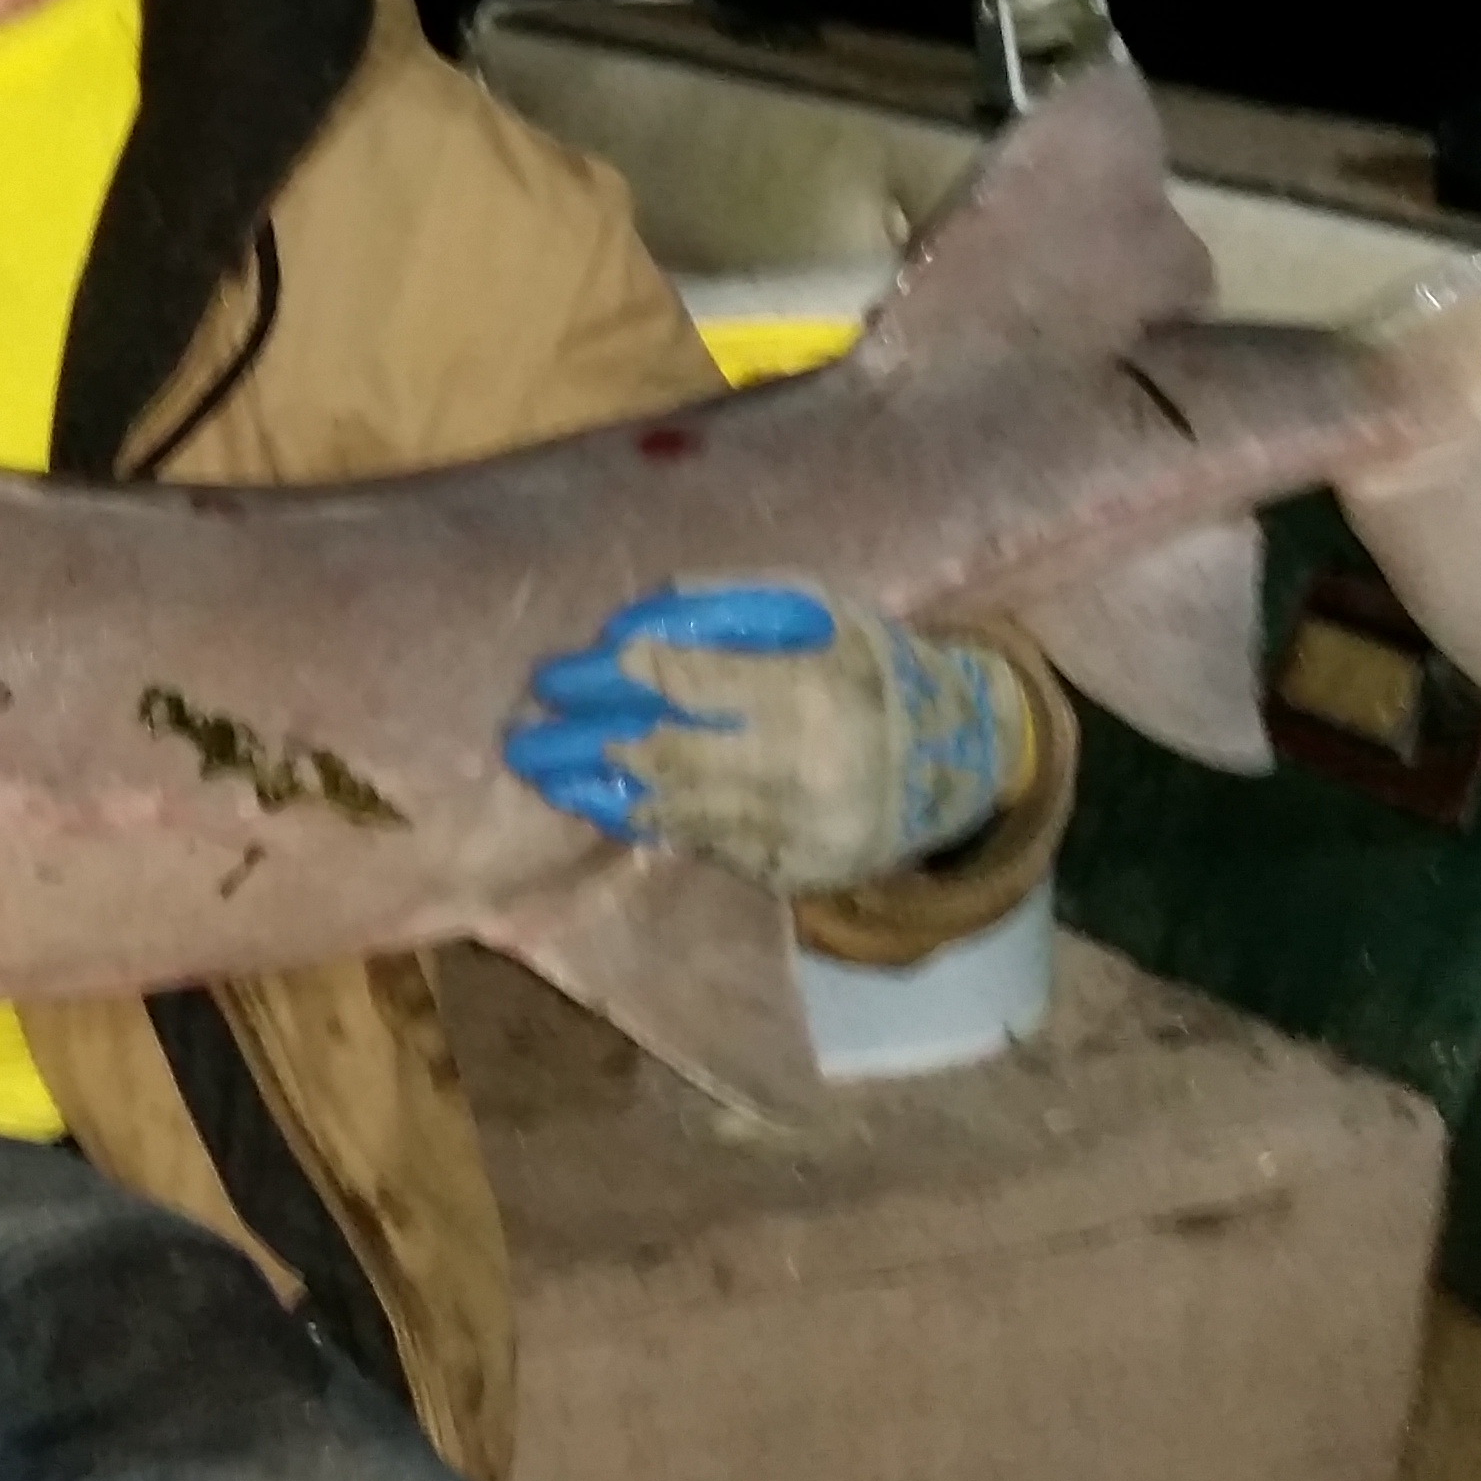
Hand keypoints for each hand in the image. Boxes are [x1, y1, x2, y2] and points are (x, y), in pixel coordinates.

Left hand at [501, 581, 1024, 891]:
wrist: (956, 759)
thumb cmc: (865, 665)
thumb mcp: (815, 611)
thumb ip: (726, 609)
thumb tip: (632, 629)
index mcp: (813, 690)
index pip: (692, 686)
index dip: (617, 679)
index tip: (558, 674)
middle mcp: (806, 768)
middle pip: (673, 756)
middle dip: (591, 744)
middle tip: (524, 737)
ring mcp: (803, 829)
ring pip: (683, 809)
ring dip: (607, 791)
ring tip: (548, 775)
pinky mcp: (797, 871)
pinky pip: (711, 844)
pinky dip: (656, 820)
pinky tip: (609, 804)